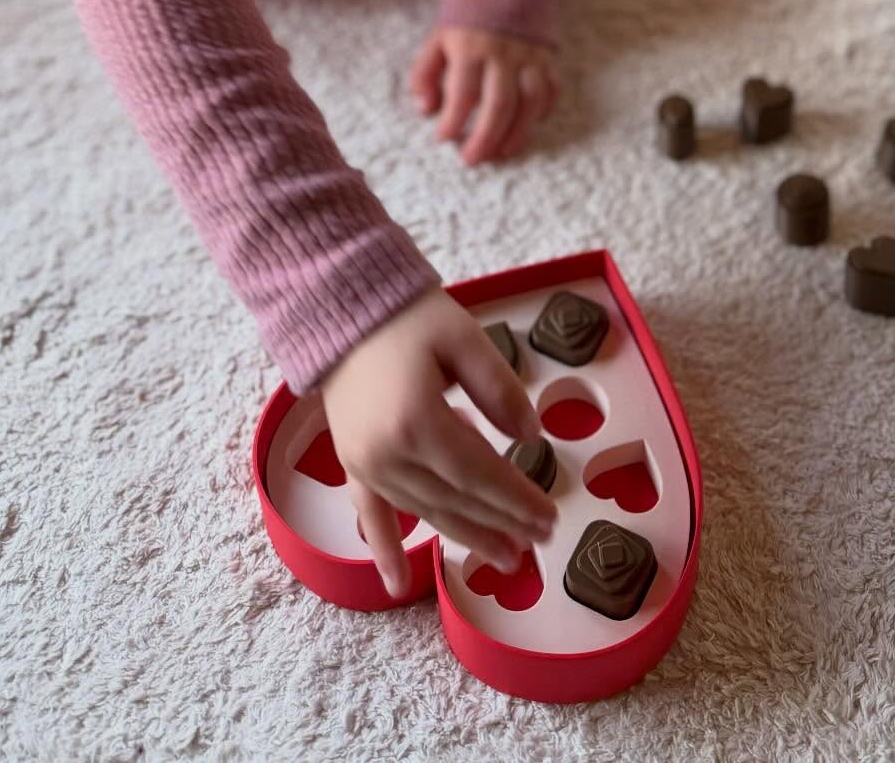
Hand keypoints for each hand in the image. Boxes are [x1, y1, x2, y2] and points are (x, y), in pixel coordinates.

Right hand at [320, 288, 557, 595]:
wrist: (344, 309)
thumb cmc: (409, 319)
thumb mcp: (465, 338)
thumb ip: (500, 390)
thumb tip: (532, 438)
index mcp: (419, 421)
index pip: (481, 475)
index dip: (517, 500)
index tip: (550, 517)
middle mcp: (388, 454)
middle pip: (457, 500)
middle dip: (502, 523)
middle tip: (540, 540)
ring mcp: (364, 464)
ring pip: (425, 512)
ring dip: (465, 537)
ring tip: (505, 557)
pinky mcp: (351, 464)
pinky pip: (369, 515)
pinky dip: (385, 550)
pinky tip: (398, 584)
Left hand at [409, 26, 558, 165]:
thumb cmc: (466, 17)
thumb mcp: (437, 38)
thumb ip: (425, 73)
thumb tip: (425, 109)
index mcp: (471, 47)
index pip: (463, 92)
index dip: (453, 120)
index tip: (443, 137)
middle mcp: (503, 54)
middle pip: (499, 104)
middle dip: (485, 138)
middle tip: (472, 159)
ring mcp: (530, 56)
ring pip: (530, 102)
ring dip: (517, 133)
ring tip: (502, 152)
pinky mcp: (548, 58)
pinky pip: (551, 91)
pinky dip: (542, 113)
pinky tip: (528, 127)